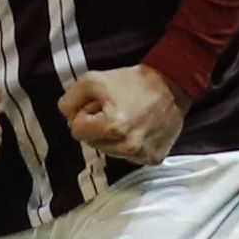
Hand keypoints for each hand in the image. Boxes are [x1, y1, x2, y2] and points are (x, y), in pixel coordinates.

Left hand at [62, 63, 183, 165]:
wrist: (172, 85)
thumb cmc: (133, 82)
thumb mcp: (93, 80)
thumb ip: (69, 100)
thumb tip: (66, 117)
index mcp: (112, 127)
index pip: (76, 131)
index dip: (84, 115)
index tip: (98, 106)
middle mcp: (128, 145)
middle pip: (92, 144)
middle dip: (97, 127)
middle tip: (114, 110)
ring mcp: (141, 154)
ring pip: (109, 152)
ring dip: (112, 137)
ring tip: (128, 117)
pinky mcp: (153, 158)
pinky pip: (128, 157)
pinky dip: (129, 144)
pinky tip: (138, 128)